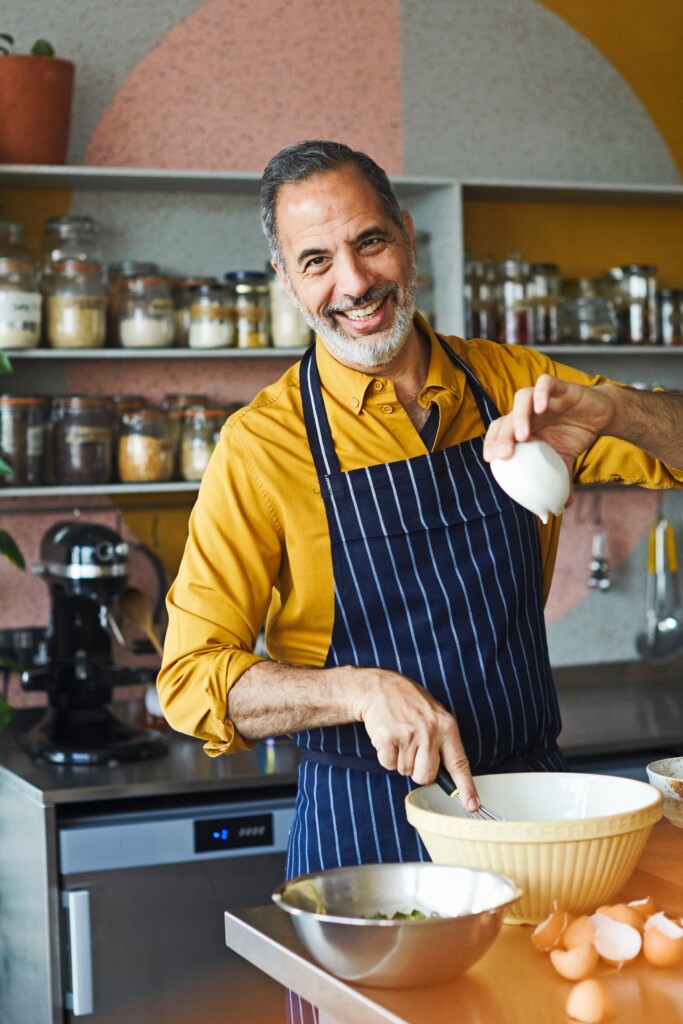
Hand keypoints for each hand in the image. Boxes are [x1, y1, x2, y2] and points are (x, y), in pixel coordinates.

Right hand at [352, 667, 479, 811]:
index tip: (472, 805)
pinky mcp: (388, 739)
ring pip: (406, 772)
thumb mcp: (435, 715)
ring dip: (400, 760)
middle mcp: (430, 732)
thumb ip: (444, 742)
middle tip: (413, 750)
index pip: (459, 763)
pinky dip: (386, 756)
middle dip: (418, 771)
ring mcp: (408, 736)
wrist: (379, 688)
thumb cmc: (409, 704)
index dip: (466, 787)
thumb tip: (452, 778)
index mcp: (446, 727)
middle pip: (426, 777)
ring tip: (400, 737)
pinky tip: (388, 737)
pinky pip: (388, 765)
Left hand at [482, 374, 615, 469]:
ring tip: (523, 436)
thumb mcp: (565, 461)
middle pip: (506, 418)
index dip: (491, 443)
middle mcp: (528, 412)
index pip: (498, 431)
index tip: (491, 461)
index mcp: (523, 428)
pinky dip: (541, 393)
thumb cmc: (574, 435)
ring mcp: (541, 397)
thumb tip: (560, 508)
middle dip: (502, 436)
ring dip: (519, 416)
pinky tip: (542, 408)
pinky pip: (545, 383)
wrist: (600, 415)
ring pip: (521, 398)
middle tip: (504, 455)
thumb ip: (560, 481)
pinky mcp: (559, 387)